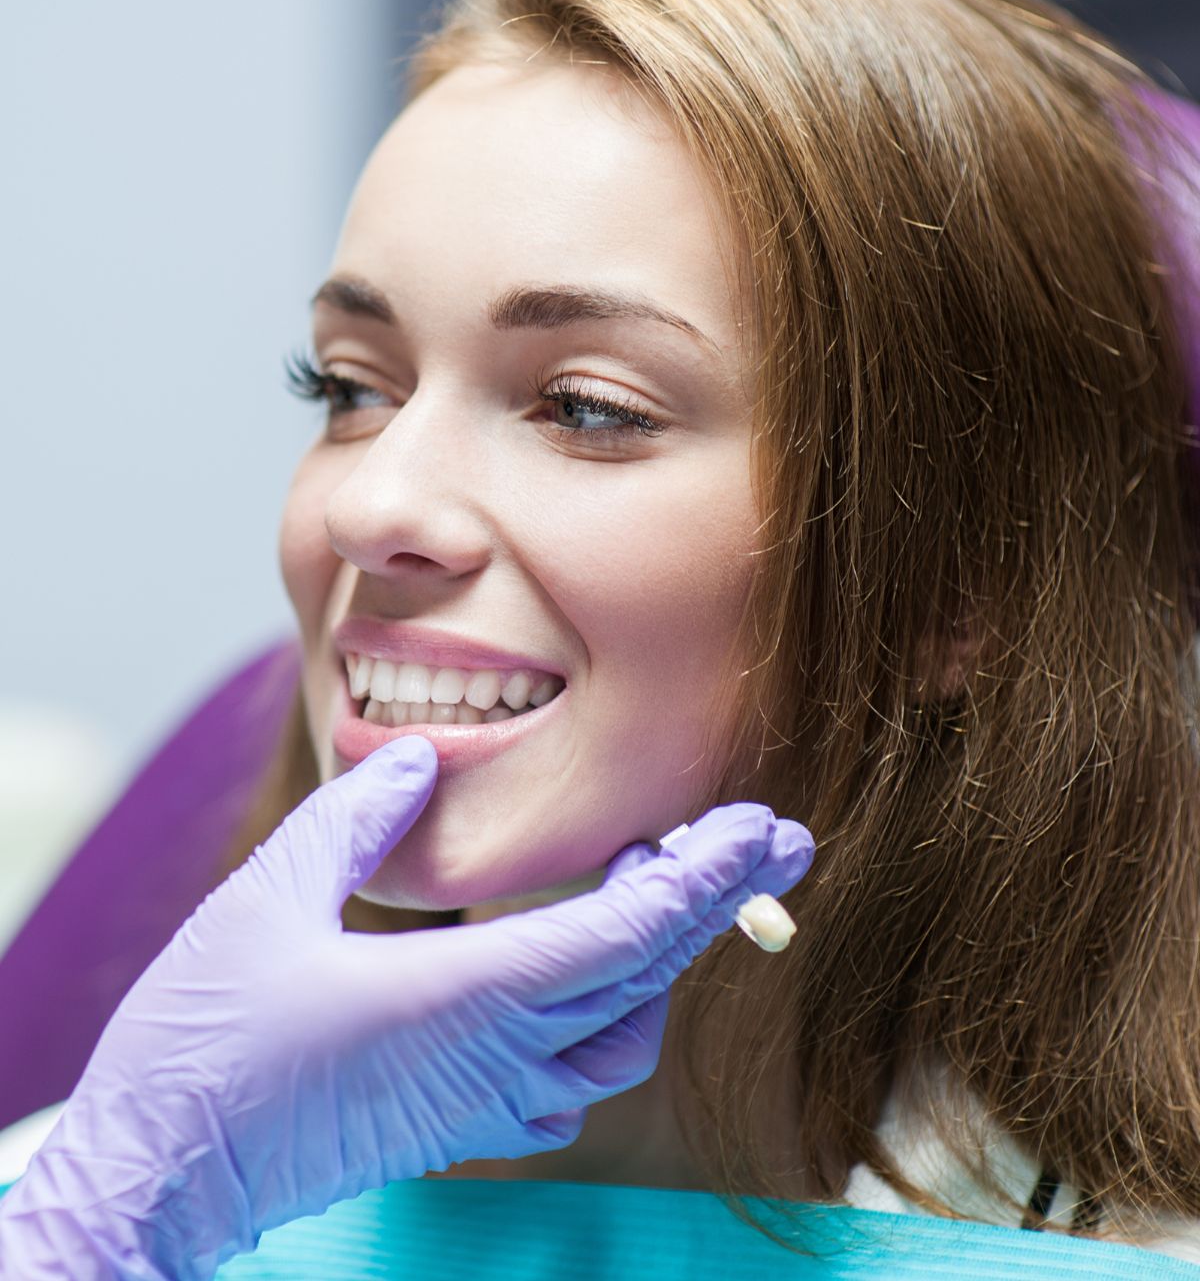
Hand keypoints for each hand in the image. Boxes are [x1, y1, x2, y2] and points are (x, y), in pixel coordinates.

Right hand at [0, 735, 813, 1279]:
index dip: (701, 878)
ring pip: (624, 1036)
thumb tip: (420, 757)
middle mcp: (496, 1057)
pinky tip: (587, 975)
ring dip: (661, 960)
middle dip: (715, 901)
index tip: (757, 829)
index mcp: (466, 997)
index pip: (624, 935)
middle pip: (645, 976)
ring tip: (657, 884)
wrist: (159, 1173)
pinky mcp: (463, 1125)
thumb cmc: (205, 1040)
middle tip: (767, 837)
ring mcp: (486, 1103)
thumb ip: (357, 818)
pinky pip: (575, 1076)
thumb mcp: (270, 898)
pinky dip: (609, 1014)